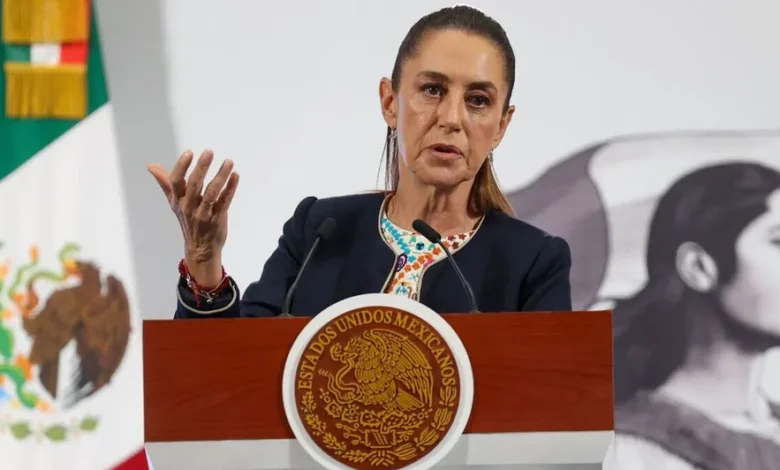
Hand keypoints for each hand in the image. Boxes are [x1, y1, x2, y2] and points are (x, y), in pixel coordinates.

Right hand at [147, 149, 238, 286]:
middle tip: (209, 152)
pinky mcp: (218, 218)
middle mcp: (189, 207)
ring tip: (229, 162)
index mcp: (177, 201)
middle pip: (194, 185)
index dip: (181, 167)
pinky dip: (231, 188)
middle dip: (201, 167)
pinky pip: (225, 201)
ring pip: (211, 193)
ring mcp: (204, 213)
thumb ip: (165, 183)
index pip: (176, 182)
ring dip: (221, 176)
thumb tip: (151, 166)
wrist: (200, 249)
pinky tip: (236, 176)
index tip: (189, 152)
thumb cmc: (188, 221)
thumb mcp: (174, 203)